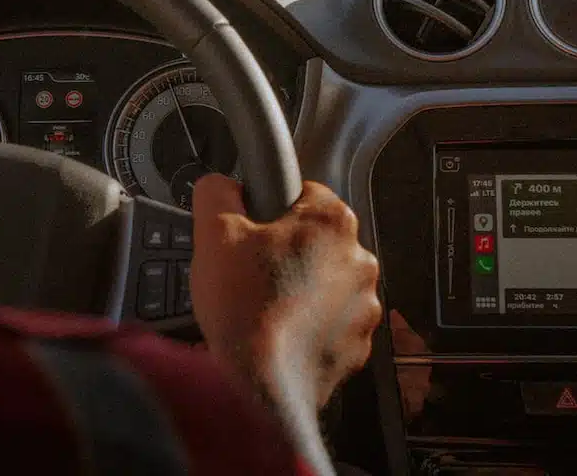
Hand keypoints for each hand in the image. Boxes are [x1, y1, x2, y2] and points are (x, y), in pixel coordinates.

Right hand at [191, 175, 381, 411]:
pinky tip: (279, 333)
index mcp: (332, 220)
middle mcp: (359, 259)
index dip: (269, 211)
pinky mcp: (358, 344)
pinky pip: (331, 321)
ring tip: (263, 307)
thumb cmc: (243, 310)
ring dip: (299, 289)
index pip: (302, 193)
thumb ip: (218, 190)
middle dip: (285, 251)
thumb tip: (222, 184)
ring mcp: (363, 305)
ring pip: (324, 281)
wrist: (259, 392)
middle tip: (251, 273)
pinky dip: (309, 325)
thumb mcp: (213, 231)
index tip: (252, 234)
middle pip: (314, 239)